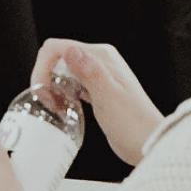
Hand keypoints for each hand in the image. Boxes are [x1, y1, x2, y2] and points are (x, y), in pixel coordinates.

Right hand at [32, 38, 164, 166]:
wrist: (149, 143)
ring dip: (52, 87)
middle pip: (58, 57)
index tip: (42, 91)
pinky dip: (62, 94)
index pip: (59, 47)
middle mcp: (99, 61)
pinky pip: (71, 84)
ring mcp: (98, 75)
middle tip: (48, 103)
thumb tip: (71, 50)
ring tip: (57, 107)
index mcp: (101, 56)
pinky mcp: (97, 90)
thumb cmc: (133, 125)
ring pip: (63, 71)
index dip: (43, 67)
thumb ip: (91, 73)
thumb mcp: (108, 98)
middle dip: (46, 78)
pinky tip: (65, 108)